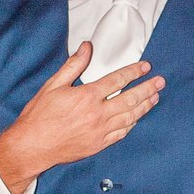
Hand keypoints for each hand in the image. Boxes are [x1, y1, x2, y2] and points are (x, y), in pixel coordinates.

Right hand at [0, 40, 164, 193]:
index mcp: (87, 96)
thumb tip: (86, 47)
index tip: (145, 67)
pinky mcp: (100, 144)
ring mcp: (100, 131)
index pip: (117, 80)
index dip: (134, 72)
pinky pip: (122, 132)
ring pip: (130, 117)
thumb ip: (73, 66)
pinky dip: (132, 123)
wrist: (33, 146)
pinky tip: (138, 117)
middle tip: (160, 82)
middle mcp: (97, 114)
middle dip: (147, 89)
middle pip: (130, 99)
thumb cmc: (40, 116)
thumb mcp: (53, 85)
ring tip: (155, 97)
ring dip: (145, 106)